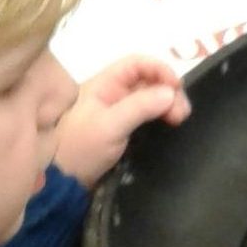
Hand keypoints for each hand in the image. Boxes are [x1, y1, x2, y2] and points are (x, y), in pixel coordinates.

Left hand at [54, 56, 191, 187]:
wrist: (65, 182)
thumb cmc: (82, 149)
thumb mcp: (110, 125)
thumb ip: (140, 106)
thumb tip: (172, 92)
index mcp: (104, 84)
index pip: (137, 64)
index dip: (159, 69)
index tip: (177, 86)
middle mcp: (113, 92)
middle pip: (149, 80)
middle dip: (168, 90)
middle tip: (181, 112)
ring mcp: (120, 110)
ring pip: (152, 96)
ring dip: (169, 103)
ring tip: (179, 119)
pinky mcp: (126, 128)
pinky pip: (149, 113)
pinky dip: (163, 115)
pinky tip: (171, 123)